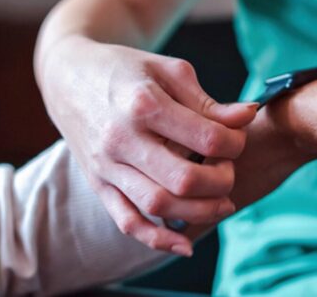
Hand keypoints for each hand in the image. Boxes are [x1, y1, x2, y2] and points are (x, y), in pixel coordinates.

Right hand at [37, 35, 257, 254]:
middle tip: (229, 170)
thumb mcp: (169, 72)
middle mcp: (121, 139)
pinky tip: (186, 245)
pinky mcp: (98, 185)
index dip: (235, 143)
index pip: (205, 138)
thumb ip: (208, 102)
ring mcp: (106, 166)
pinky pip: (127, 222)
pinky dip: (158, 239)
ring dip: (200, 212)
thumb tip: (248, 115)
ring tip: (223, 203)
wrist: (69, 77)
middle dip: (221, 181)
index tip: (238, 138)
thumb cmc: (125, 70)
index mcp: (144, 104)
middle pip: (183, 178)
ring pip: (157, 205)